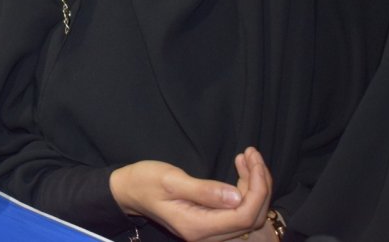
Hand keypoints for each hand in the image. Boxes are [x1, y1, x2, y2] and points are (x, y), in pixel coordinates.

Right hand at [109, 147, 271, 241]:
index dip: (257, 189)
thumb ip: (204, 191)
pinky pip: (238, 212)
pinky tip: (241, 170)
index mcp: (198, 226)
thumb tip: (237, 197)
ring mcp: (209, 231)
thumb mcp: (171, 180)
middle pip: (251, 218)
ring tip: (247, 157)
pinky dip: (245, 190)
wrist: (129, 190)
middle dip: (259, 185)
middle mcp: (207, 235)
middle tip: (252, 154)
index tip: (253, 160)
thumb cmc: (146, 181)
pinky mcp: (210, 223)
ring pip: (248, 216)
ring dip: (254, 186)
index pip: (244, 216)